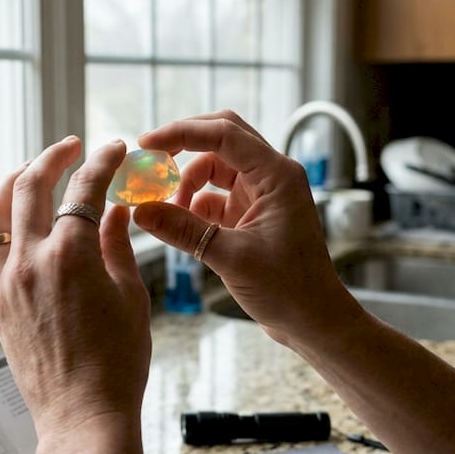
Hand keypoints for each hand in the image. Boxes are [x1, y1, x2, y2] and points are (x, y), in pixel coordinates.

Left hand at [0, 136, 151, 437]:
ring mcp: (4, 281)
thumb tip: (114, 210)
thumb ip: (118, 245)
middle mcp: (29, 260)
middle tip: (72, 147)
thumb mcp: (131, 296)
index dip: (102, 161)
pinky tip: (15, 221)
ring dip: (11, 182)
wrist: (82, 415)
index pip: (84, 188)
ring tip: (32, 172)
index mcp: (70, 255)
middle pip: (29, 186)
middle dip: (52, 157)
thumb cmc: (118, 362)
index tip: (116, 149)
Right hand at [134, 111, 359, 344]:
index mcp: (277, 175)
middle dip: (184, 144)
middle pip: (221, 137)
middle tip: (151, 160)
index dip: (181, 133)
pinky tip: (181, 226)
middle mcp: (272, 176)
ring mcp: (262, 194)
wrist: (313, 320)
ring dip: (187, 181)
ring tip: (167, 210)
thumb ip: (184, 230)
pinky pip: (216, 195)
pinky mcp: (252, 213)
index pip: (224, 134)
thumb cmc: (288, 289)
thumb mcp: (230, 258)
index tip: (146, 143)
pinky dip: (194, 204)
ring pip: (215, 167)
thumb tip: (141, 211)